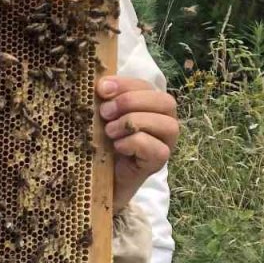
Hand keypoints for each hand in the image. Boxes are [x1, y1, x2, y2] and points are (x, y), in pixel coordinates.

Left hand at [97, 76, 178, 210]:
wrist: (96, 178)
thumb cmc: (100, 142)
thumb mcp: (99, 117)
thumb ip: (103, 100)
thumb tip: (101, 85)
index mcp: (149, 104)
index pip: (146, 85)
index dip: (125, 84)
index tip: (101, 89)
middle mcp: (163, 121)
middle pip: (165, 101)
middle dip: (131, 102)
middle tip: (105, 112)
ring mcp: (165, 142)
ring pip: (167, 124)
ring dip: (134, 122)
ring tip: (109, 131)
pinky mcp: (159, 162)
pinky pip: (157, 148)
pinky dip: (135, 143)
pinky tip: (118, 146)